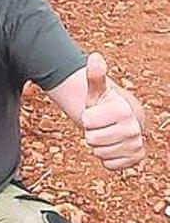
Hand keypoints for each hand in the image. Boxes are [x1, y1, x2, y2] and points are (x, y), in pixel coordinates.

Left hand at [81, 52, 144, 170]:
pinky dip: (107, 159)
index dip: (87, 119)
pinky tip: (113, 148)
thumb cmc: (106, 105)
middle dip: (92, 133)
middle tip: (101, 126)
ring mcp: (136, 145)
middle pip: (92, 140)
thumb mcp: (98, 92)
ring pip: (99, 153)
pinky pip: (109, 165)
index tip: (96, 114)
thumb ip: (95, 76)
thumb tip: (95, 57)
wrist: (122, 122)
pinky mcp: (136, 159)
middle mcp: (134, 128)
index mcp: (123, 110)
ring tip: (107, 135)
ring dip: (99, 146)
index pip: (86, 122)